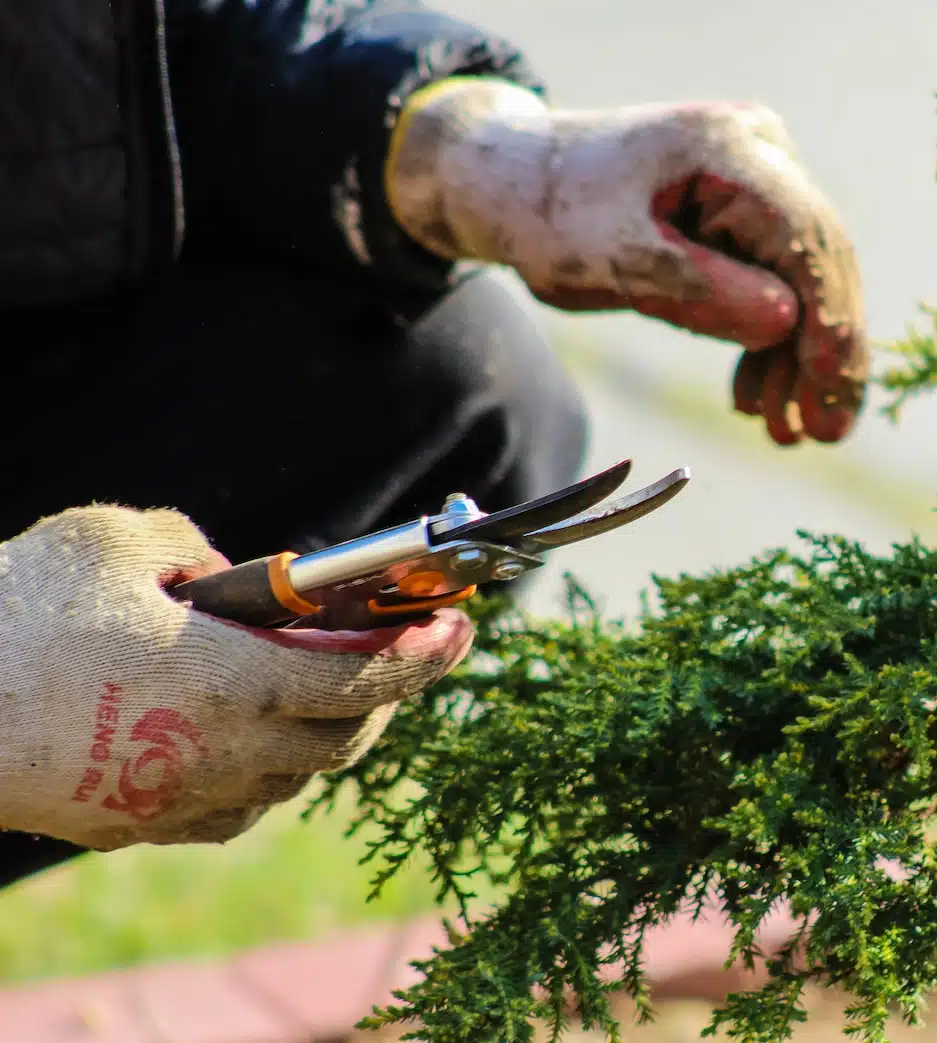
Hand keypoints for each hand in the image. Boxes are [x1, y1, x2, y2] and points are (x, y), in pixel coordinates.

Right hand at [0, 506, 472, 850]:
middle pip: (347, 737)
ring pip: (294, 779)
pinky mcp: (138, 826)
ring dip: (326, 734)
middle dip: (387, 694)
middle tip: (401, 651)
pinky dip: (265, 771)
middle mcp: (225, 754)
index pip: (368, 678)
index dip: (426, 655)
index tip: (463, 628)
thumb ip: (199, 548)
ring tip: (329, 685)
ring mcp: (181, 800)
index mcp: (236, 683)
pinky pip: (234, 806)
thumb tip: (237, 574)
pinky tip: (252, 736)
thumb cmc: (18, 615)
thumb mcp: (118, 540)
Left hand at [386, 79, 867, 445]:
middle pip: (818, 260)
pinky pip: (775, 280)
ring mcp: (757, 178)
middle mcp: (759, 152)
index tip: (833, 392)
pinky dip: (768, 341)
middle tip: (825, 434)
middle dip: (824, 352)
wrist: (512, 182)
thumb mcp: (613, 259)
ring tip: (786, 432)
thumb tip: (787, 324)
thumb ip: (699, 289)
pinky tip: (758, 397)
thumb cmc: (551, 213)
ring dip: (797, 358)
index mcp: (727, 148)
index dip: (830, 320)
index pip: (806, 237)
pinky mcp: (745, 211)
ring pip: (802, 278)